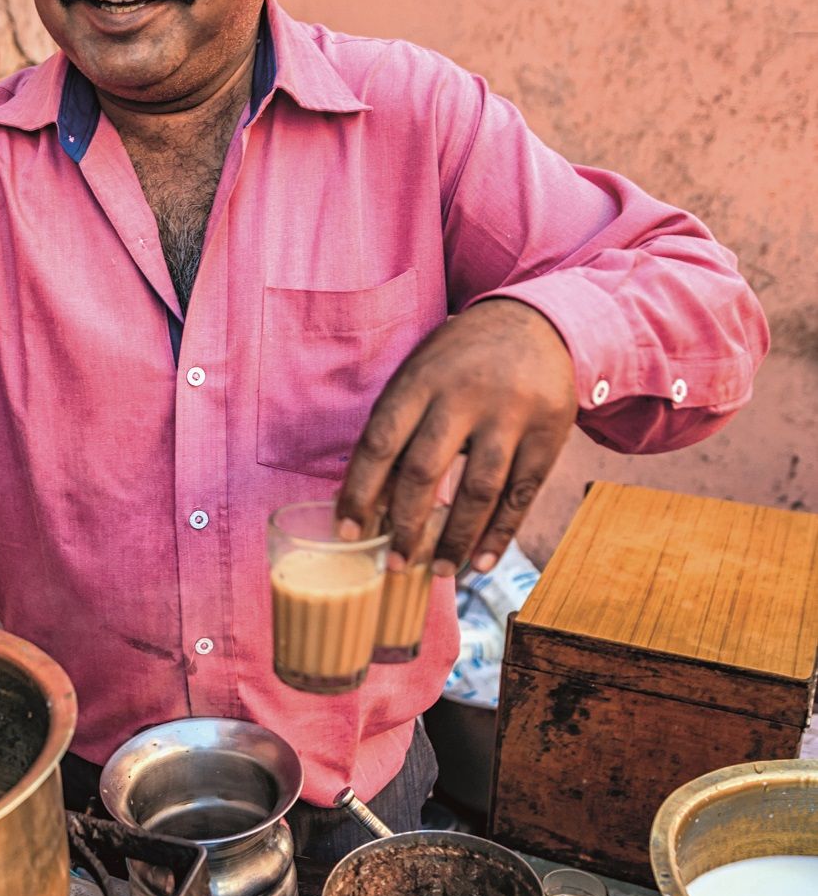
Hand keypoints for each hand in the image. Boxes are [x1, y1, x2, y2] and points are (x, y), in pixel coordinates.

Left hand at [336, 299, 576, 576]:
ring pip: (477, 490)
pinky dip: (499, 534)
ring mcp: (509, 416)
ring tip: (437, 572)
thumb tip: (367, 499)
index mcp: (420, 379)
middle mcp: (463, 396)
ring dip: (454, 539)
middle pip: (425, 470)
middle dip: (405, 525)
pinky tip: (479, 562)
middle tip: (393, 564)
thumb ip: (396, 426)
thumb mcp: (421, 373)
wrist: (536, 323)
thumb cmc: (459, 360)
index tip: (347, 532)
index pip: (380, 442)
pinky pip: (520, 495)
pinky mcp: (548, 434)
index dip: (359, 491)